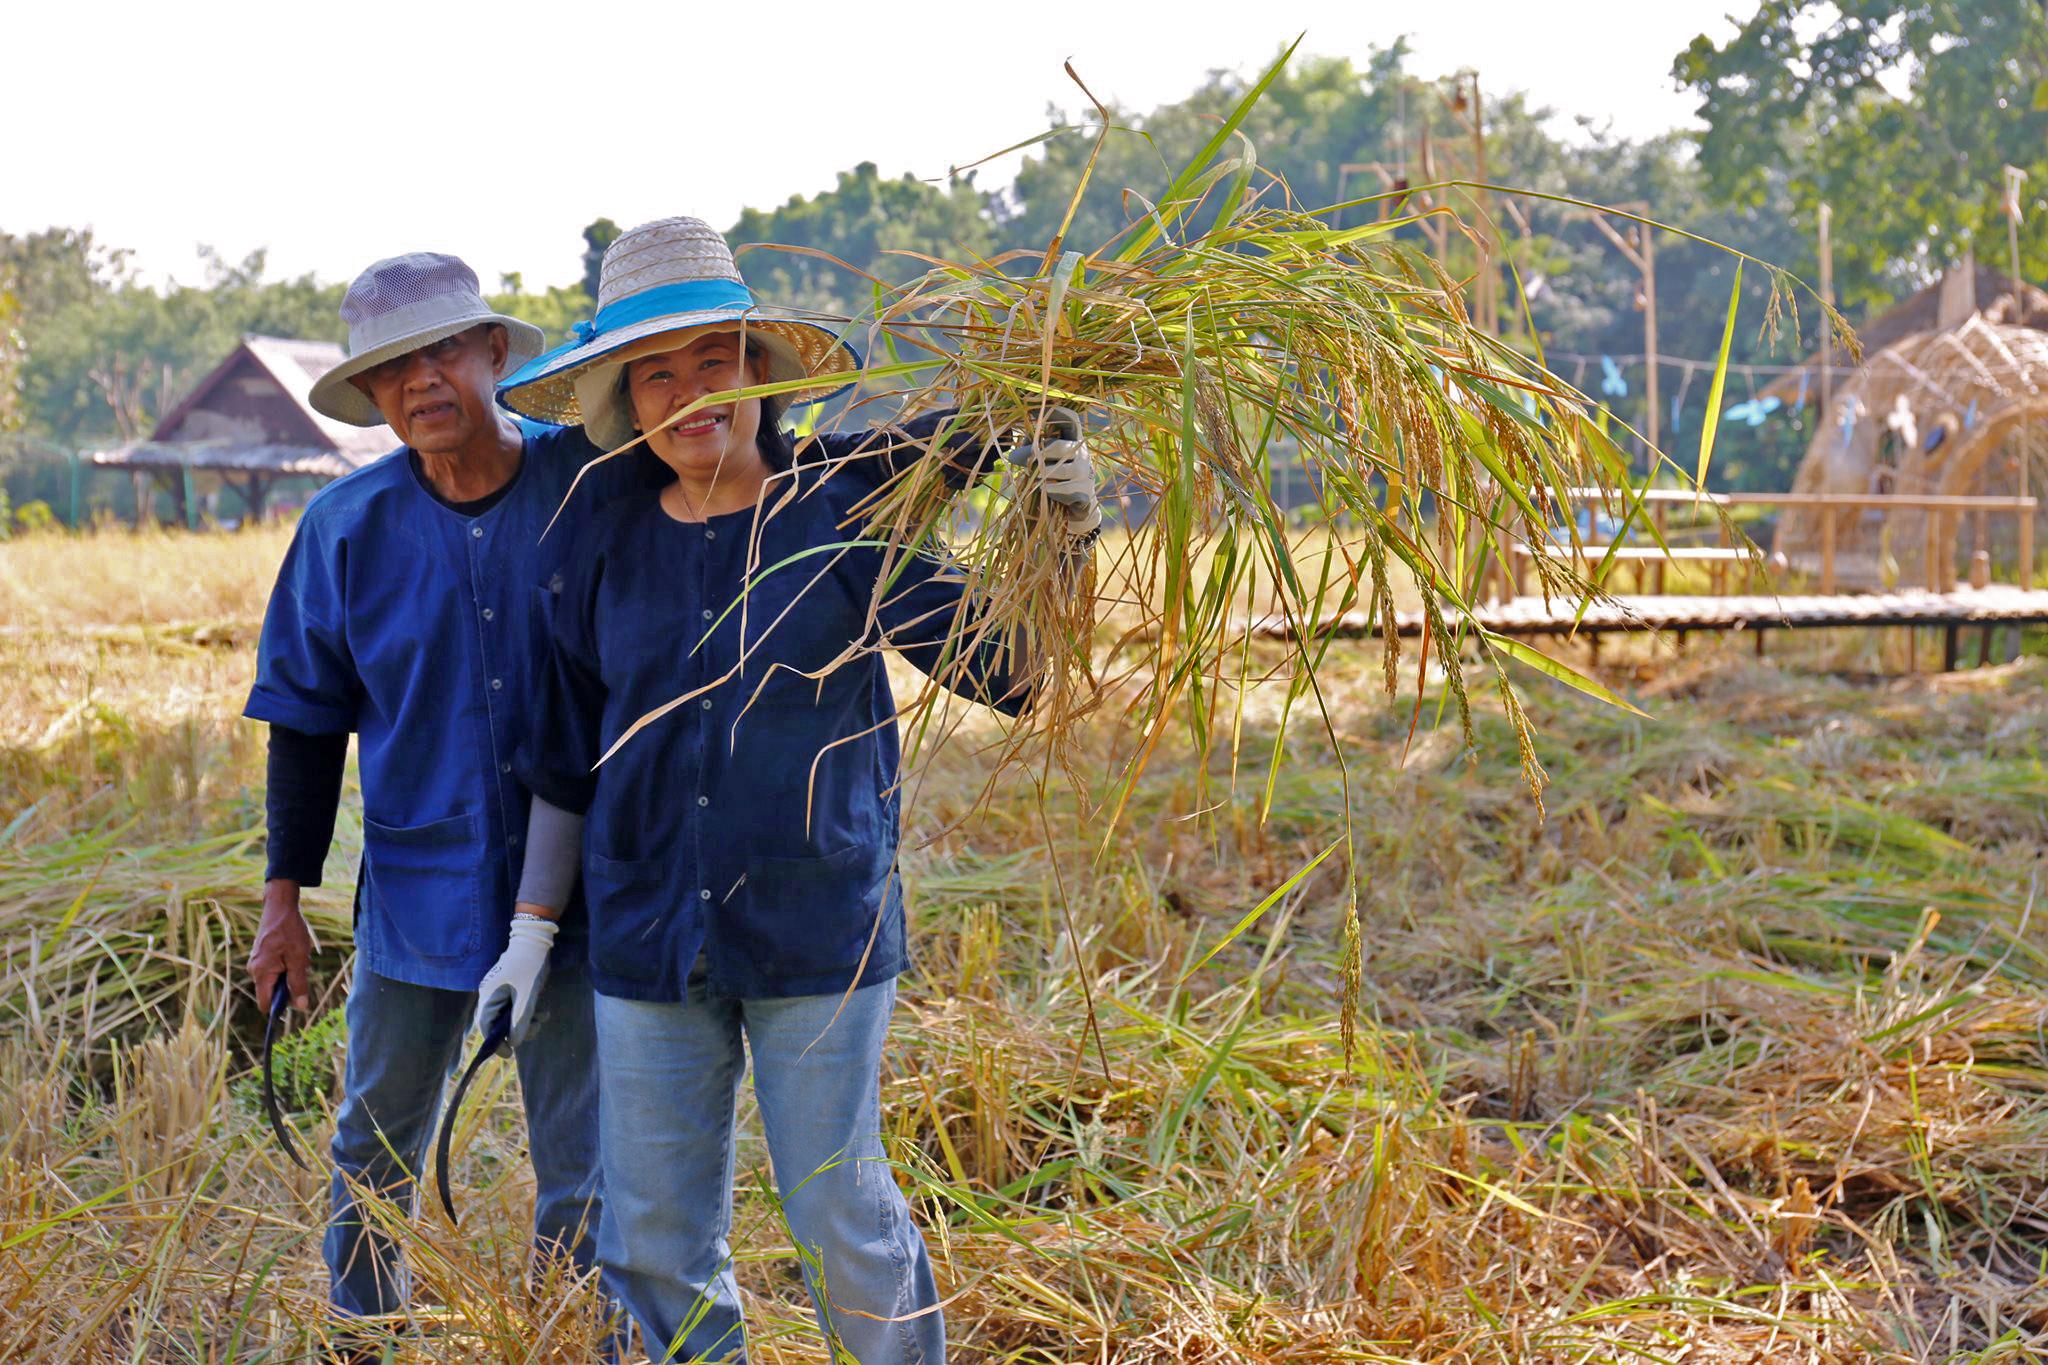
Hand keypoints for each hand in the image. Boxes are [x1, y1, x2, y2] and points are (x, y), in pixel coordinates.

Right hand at [249, 881, 315, 1011]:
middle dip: (288, 987)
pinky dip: (286, 966)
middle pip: (271, 992)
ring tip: (297, 957)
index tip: (295, 1002)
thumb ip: (298, 984)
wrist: (280, 907)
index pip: (264, 1004)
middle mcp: (255, 970)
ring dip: (289, 975)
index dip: (278, 1008)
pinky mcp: (262, 956)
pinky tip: (294, 952)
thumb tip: (301, 1007)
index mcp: (261, 973)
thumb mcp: (298, 959)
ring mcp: (257, 962)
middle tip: (301, 969)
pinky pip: (275, 969)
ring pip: (275, 980)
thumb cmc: (290, 931)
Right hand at [473, 914, 558, 1050]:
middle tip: (536, 1028)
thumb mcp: (528, 996)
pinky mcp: (510, 989)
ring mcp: (500, 992)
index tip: (509, 1054)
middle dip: (517, 1030)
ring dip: (526, 1021)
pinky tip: (543, 1011)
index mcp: (489, 996)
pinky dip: (528, 1012)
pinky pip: (516, 1007)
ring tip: (543, 1016)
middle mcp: (490, 995)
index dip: (496, 1043)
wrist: (535, 940)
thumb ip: (520, 1020)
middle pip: (498, 1023)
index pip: (486, 1026)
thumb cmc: (529, 966)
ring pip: (509, 1016)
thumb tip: (515, 1043)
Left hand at [1011, 408, 1101, 540]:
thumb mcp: (1047, 459)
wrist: (1079, 510)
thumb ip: (1036, 446)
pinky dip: (1047, 491)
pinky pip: (1058, 490)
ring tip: (1032, 478)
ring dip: (1038, 474)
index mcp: (1074, 440)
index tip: (1033, 410)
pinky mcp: (1084, 493)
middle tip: (1014, 458)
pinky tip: (1044, 492)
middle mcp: (1083, 454)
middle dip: (1032, 453)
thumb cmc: (1057, 479)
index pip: (1070, 420)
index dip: (1056, 413)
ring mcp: (1085, 473)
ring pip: (1055, 470)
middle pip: (1056, 446)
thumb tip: (1020, 436)